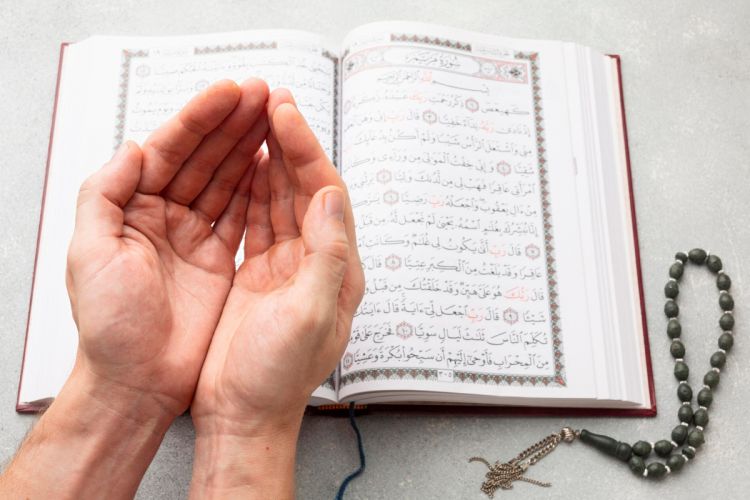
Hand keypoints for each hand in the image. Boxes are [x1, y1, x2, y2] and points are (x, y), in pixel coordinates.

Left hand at [65, 78, 268, 419]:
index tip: (232, 92)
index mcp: (130, 209)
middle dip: (233, 123)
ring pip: (226, 179)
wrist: (138, 383)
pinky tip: (271, 162)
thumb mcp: (90, 255)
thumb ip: (104, 194)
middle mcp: (163, 216)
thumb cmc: (111, 326)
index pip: (170, 150)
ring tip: (275, 115)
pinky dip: (257, 186)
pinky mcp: (219, 259)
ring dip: (249, 146)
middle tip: (264, 93)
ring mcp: (194, 237)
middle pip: (202, 157)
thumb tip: (135, 146)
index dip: (201, 118)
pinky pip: (240, 212)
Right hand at [189, 90, 364, 497]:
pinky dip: (251, 190)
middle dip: (290, 144)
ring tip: (258, 120)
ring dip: (271, 159)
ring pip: (280, 199)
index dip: (306, 150)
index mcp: (337, 269)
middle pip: (305, 189)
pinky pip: (258, 220)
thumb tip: (333, 195)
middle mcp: (317, 262)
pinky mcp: (259, 275)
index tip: (285, 113)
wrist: (243, 414)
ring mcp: (287, 267)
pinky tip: (243, 166)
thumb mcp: (311, 315)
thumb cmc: (278, 376)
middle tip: (272, 100)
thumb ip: (328, 253)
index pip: (325, 194)